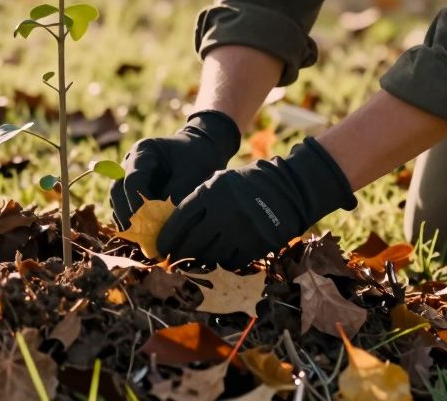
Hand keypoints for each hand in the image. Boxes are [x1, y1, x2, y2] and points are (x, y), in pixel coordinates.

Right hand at [109, 111, 240, 228]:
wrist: (201, 150)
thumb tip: (162, 224)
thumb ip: (176, 195)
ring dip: (127, 221)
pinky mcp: (131, 191)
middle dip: (127, 215)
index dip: (139, 203)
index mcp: (143, 151)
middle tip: (142, 237)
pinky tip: (144, 237)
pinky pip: (124, 208)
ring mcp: (127, 176)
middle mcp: (129, 163)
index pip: (133, 180)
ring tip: (142, 240)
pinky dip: (132, 222)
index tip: (151, 223)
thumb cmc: (197, 159)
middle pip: (117, 190)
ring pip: (117, 201)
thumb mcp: (191, 174)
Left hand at [155, 137, 357, 268]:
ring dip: (199, 261)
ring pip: (210, 256)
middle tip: (171, 260)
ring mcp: (241, 231)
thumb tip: (171, 230)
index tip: (160, 247)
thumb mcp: (217, 183)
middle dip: (178, 254)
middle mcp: (225, 212)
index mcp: (211, 193)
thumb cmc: (244, 186)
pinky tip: (218, 258)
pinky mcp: (256, 246)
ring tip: (193, 260)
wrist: (287, 189)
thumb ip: (196, 203)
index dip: (167, 237)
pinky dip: (222, 262)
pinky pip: (231, 263)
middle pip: (192, 243)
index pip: (180, 221)